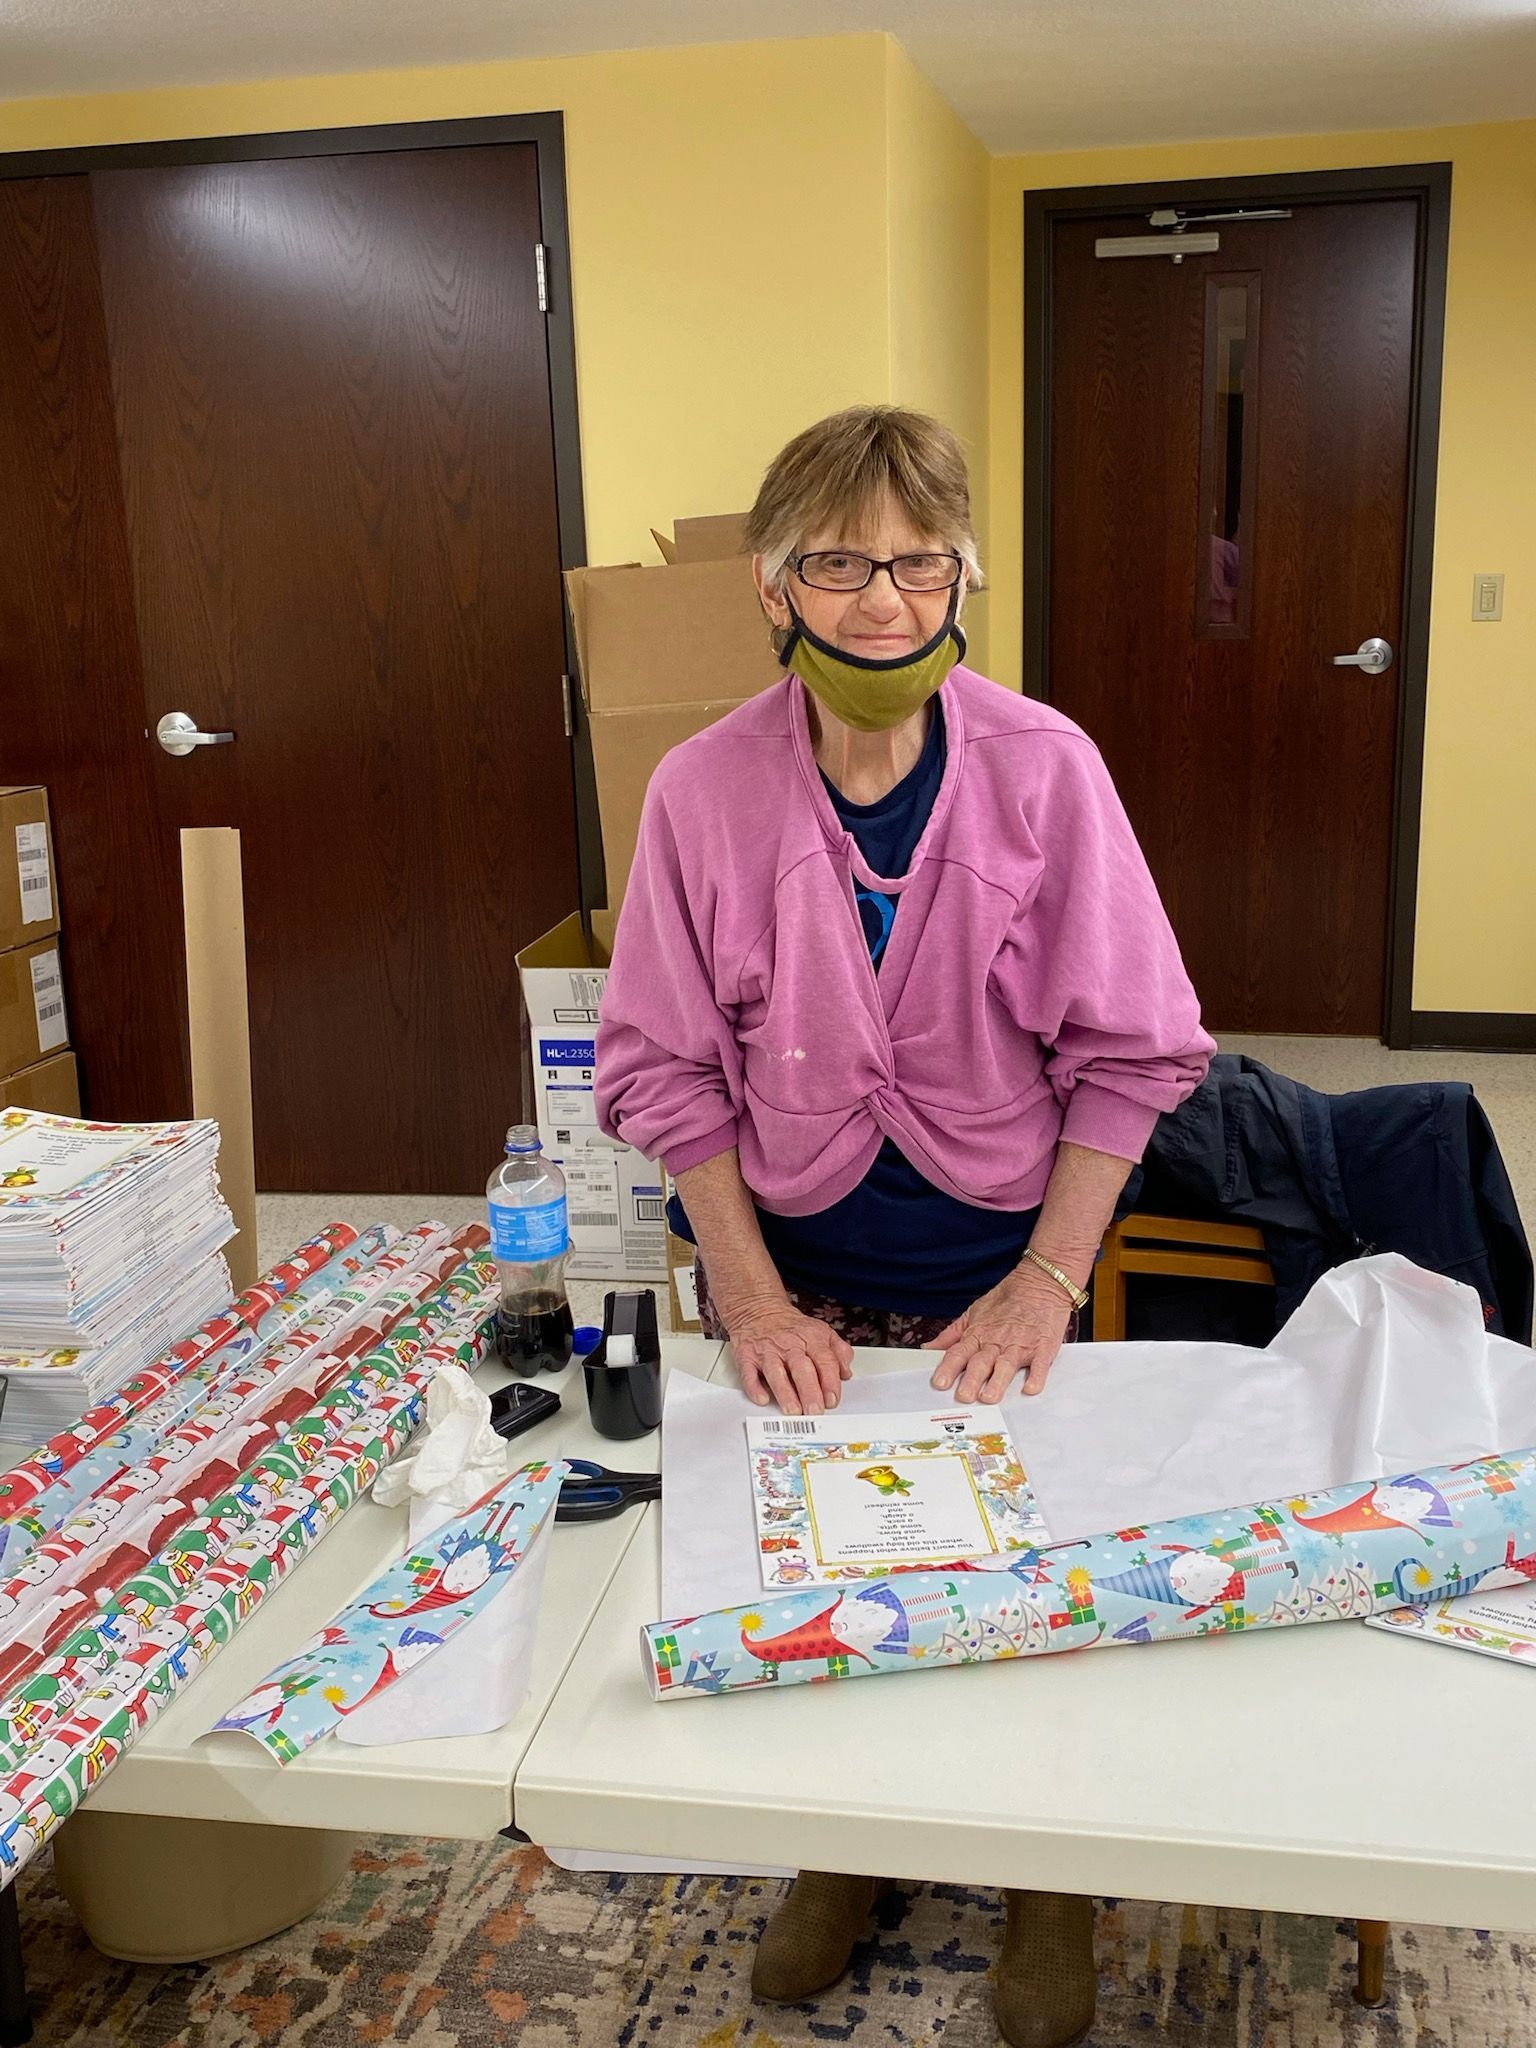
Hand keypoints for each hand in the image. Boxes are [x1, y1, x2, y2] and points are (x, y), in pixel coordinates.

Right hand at [725, 1295, 853, 1414]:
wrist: (759, 1309)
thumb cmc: (792, 1327)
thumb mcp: (821, 1331)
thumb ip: (838, 1351)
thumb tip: (845, 1373)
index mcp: (811, 1338)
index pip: (825, 1360)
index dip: (830, 1381)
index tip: (833, 1400)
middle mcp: (789, 1345)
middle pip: (802, 1368)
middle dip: (810, 1391)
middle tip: (815, 1410)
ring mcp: (767, 1351)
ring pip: (776, 1372)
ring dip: (785, 1392)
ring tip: (793, 1410)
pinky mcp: (746, 1356)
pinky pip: (748, 1373)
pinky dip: (754, 1387)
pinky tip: (763, 1398)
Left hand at [926, 1269, 1075, 1402]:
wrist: (1040, 1282)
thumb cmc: (1008, 1299)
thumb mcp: (973, 1312)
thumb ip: (951, 1334)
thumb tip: (929, 1348)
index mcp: (979, 1334)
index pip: (959, 1352)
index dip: (948, 1368)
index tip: (940, 1383)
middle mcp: (997, 1341)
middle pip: (981, 1362)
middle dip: (971, 1380)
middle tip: (964, 1396)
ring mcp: (1020, 1344)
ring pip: (1006, 1365)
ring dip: (998, 1382)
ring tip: (990, 1397)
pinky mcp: (1043, 1347)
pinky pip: (1040, 1364)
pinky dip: (1036, 1377)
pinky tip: (1030, 1388)